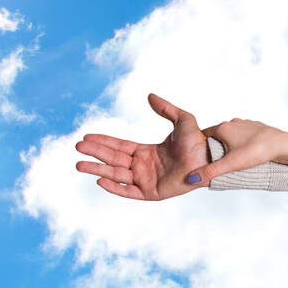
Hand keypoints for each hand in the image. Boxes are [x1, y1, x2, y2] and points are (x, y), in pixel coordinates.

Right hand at [75, 93, 209, 200]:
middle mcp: (144, 166)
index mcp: (148, 152)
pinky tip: (100, 181)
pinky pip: (129, 191)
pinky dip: (115, 188)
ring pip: (117, 174)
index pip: (120, 146)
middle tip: (77, 147)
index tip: (86, 137)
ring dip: (98, 169)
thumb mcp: (182, 120)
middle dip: (95, 153)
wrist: (210, 159)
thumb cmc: (199, 142)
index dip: (103, 141)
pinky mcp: (152, 192)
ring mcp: (147, 180)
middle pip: (114, 159)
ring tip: (79, 164)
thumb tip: (149, 95)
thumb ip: (166, 109)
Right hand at [187, 118, 286, 186]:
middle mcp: (233, 122)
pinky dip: (243, 142)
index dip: (201, 146)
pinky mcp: (257, 127)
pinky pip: (245, 134)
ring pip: (232, 134)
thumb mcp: (231, 164)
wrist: (283, 145)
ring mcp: (246, 123)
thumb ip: (211, 171)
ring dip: (230, 144)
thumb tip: (191, 178)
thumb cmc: (257, 152)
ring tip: (233, 158)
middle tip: (217, 161)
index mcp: (223, 127)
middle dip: (215, 146)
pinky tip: (247, 151)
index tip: (202, 157)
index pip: (204, 135)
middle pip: (217, 135)